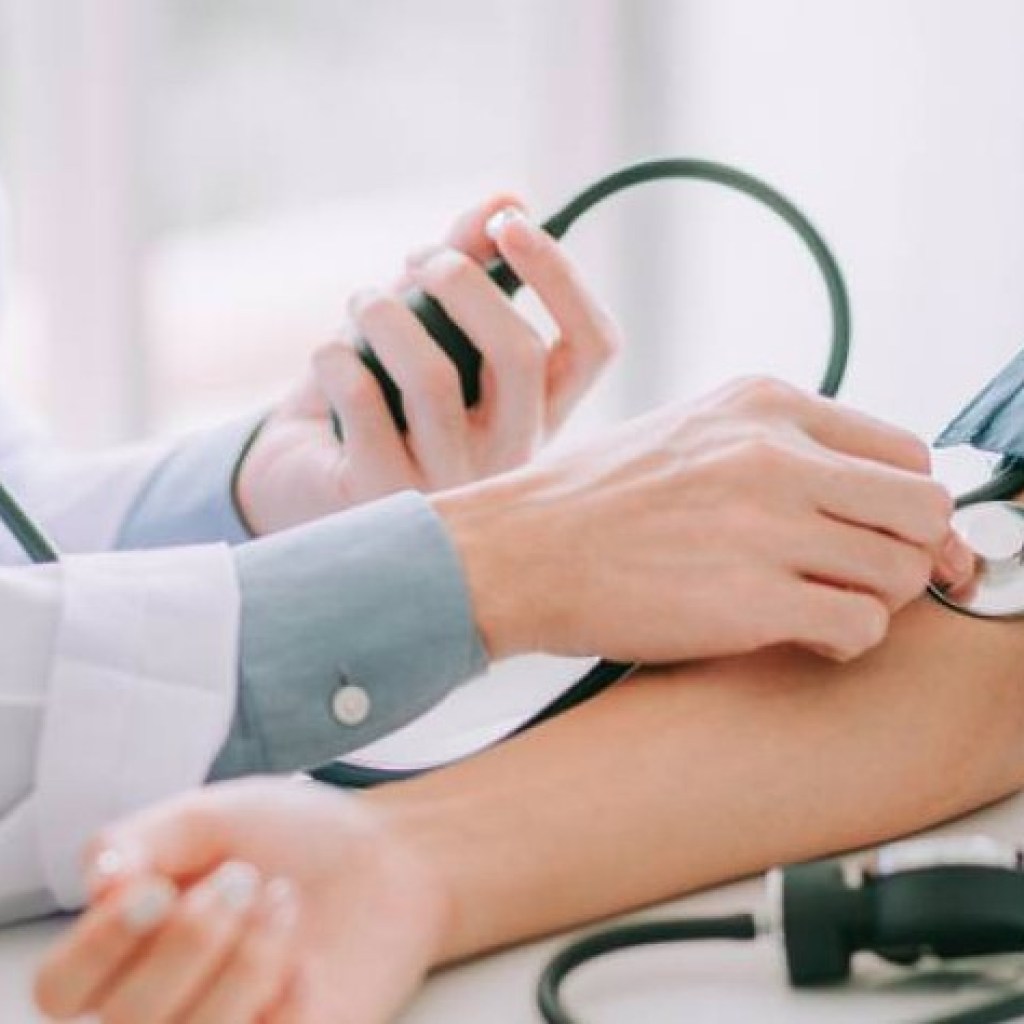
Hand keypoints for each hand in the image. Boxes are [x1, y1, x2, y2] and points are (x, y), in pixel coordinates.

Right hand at [35, 780, 446, 1023]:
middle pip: (121, 1021)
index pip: (63, 988)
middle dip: (188, 942)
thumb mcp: (211, 815)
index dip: (99, 946)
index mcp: (127, 947)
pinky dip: (286, 1002)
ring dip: (242, 962)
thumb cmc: (291, 836)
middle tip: (244, 878)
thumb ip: (144, 839)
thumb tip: (98, 879)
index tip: (158, 887)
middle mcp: (162, 1006)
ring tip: (283, 899)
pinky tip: (308, 961)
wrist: (389, 856)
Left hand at [236, 194, 619, 534]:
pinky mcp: (384, 492)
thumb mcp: (431, 330)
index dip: (561, 276)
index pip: (595, 347)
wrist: (311, 489)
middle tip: (421, 259)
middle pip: (520, 354)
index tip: (509, 224)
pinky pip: (363, 398)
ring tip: (362, 301)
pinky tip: (330, 356)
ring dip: (386, 313)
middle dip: (465, 283)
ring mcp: (451, 484)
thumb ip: (470, 267)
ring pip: (432, 376)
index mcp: (539, 414)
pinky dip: (335, 356)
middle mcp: (510, 456)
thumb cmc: (384, 402)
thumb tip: (507, 198)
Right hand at [434, 376, 973, 663]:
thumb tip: (859, 497)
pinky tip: (801, 634)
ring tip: (823, 607)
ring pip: (903, 568)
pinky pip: (863, 625)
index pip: (905, 450)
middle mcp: (774, 454)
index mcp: (763, 405)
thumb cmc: (590, 502)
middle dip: (907, 551)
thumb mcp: (690, 436)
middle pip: (922, 507)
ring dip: (876, 599)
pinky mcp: (751, 600)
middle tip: (865, 577)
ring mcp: (766, 526)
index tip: (884, 534)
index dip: (904, 503)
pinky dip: (846, 639)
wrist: (516, 550)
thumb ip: (777, 453)